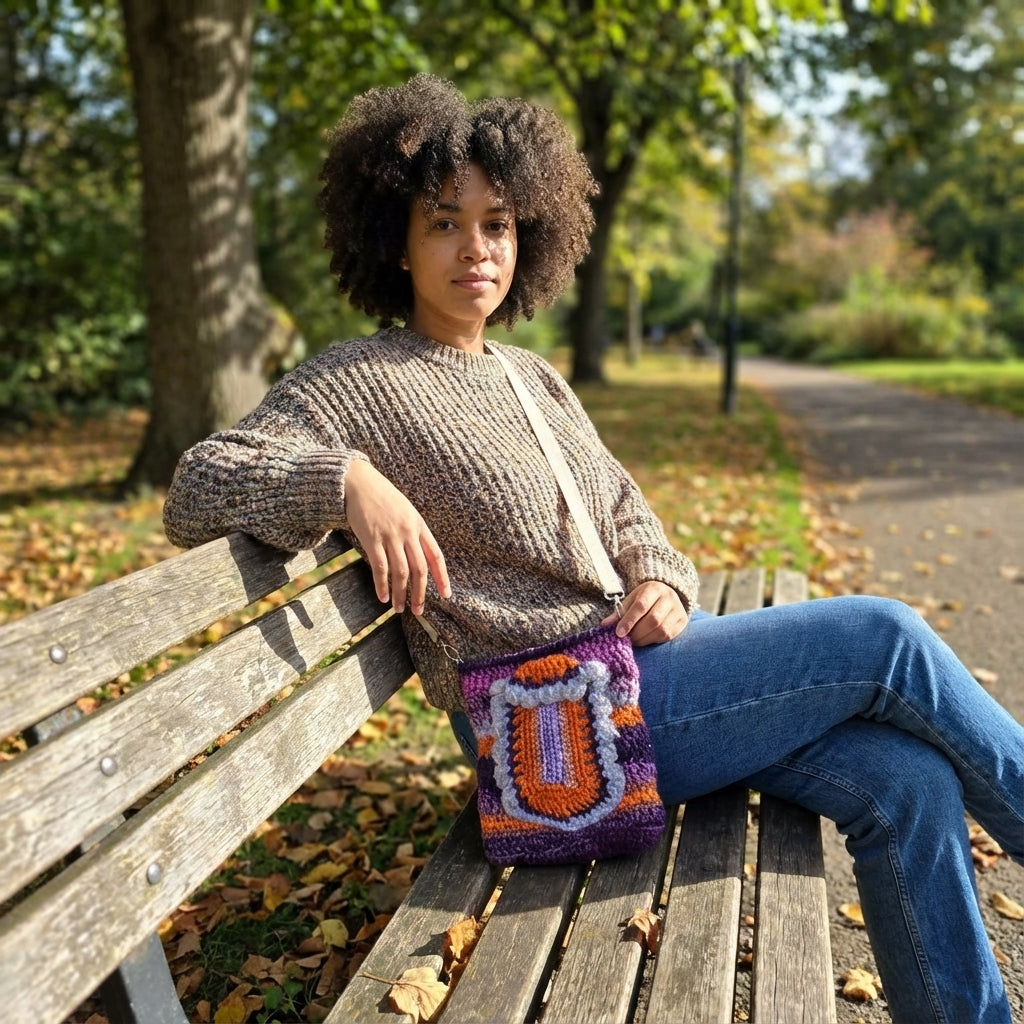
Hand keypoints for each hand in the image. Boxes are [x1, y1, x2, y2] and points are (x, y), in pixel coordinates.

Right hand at [343, 459, 450, 614]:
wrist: (359, 482)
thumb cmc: (383, 498)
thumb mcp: (406, 512)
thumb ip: (414, 533)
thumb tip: (420, 558)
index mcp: (420, 526)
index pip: (436, 556)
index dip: (442, 577)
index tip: (446, 595)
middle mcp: (408, 532)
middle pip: (419, 569)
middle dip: (420, 593)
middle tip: (419, 611)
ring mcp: (390, 536)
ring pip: (400, 573)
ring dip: (400, 594)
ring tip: (398, 609)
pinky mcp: (372, 539)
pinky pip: (380, 568)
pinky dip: (382, 585)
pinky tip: (382, 597)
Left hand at [601, 581, 688, 645]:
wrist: (666, 596)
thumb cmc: (644, 598)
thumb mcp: (631, 600)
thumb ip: (619, 612)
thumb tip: (605, 625)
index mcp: (653, 589)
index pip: (641, 606)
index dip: (629, 621)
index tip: (619, 633)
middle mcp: (669, 598)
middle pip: (653, 619)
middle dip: (637, 633)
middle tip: (626, 639)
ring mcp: (678, 610)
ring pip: (661, 630)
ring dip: (644, 639)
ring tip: (634, 641)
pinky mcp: (682, 622)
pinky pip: (667, 636)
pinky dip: (654, 640)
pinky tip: (646, 639)